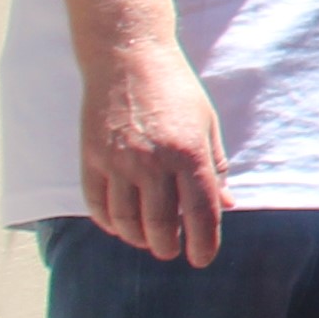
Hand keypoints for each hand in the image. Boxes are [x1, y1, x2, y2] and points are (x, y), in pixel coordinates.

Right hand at [78, 38, 226, 265]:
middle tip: (172, 251)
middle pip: (161, 223)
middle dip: (169, 245)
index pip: (200, 211)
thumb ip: (216, 167)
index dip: (203, 241)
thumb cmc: (176, 90)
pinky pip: (97, 204)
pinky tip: (119, 227)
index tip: (202, 259)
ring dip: (138, 239)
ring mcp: (119, 161)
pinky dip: (108, 222)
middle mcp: (153, 161)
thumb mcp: (208, 124)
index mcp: (190, 153)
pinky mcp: (92, 157)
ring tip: (148, 241)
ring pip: (126, 220)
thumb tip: (227, 205)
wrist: (128, 58)